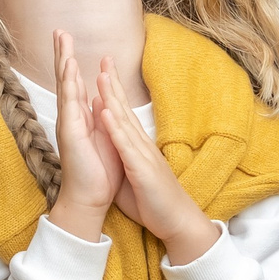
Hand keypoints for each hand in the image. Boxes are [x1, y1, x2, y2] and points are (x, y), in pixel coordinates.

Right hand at [46, 30, 118, 241]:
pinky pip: (70, 104)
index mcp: (81, 118)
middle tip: (59, 30)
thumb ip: (99, 118)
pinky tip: (69, 68)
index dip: (71, 62)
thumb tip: (99, 99)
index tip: (69, 41)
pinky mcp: (70, 133)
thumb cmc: (98, 172)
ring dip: (64, 62)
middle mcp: (71, 118)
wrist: (90, 199)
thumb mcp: (103, 138)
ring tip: (62, 40)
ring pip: (65, 86)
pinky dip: (70, 84)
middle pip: (65, 79)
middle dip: (63, 54)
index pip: (75, 84)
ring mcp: (68, 124)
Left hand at [95, 58, 217, 263]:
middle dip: (112, 83)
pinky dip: (115, 128)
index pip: (123, 113)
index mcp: (137, 147)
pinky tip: (105, 112)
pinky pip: (126, 146)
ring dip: (112, 97)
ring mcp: (143, 155)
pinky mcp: (142, 169)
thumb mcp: (132, 177)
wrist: (177, 222)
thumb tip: (110, 150)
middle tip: (104, 57)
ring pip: (125, 121)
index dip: (112, 91)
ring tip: (101, 74)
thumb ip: (121, 160)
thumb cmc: (153, 202)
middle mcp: (141, 145)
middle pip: (124, 109)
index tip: (102, 70)